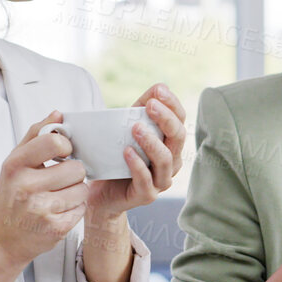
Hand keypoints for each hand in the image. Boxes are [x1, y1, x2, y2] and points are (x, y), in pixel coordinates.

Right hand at [0, 112, 88, 266]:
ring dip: (76, 191)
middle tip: (60, 179)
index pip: (53, 142)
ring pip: (82, 189)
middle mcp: (26, 187)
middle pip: (76, 168)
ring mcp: (41, 210)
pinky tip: (59, 210)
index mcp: (15, 166)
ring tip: (59, 196)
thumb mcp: (14, 163)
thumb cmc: (11, 196)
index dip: (66, 146)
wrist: (2, 240)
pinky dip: (75, 208)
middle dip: (73, 172)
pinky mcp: (55, 229)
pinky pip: (82, 209)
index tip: (63, 152)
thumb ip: (36, 135)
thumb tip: (59, 113)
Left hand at [86, 84, 187, 221]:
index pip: (180, 121)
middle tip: (150, 106)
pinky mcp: (146, 195)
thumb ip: (140, 110)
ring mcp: (161, 180)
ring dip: (151, 141)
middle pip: (178, 138)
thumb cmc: (117, 159)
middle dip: (166, 119)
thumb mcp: (127, 130)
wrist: (101, 194)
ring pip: (165, 159)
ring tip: (135, 128)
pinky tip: (127, 151)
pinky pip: (146, 179)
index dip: (173, 105)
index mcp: (170, 144)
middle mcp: (171, 162)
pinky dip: (138, 164)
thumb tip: (158, 86)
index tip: (159, 90)